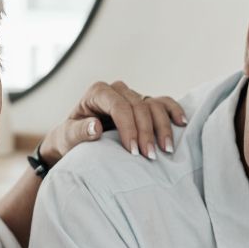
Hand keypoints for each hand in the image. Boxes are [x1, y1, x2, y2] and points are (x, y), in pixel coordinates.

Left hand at [40, 80, 187, 162]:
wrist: (74, 142)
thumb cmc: (69, 140)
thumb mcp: (67, 138)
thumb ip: (78, 132)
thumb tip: (95, 128)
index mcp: (98, 93)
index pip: (119, 106)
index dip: (128, 127)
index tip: (132, 152)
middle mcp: (117, 90)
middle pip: (139, 106)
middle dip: (146, 132)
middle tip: (150, 157)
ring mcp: (132, 96)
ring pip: (153, 105)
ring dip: (162, 127)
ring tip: (166, 150)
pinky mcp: (143, 105)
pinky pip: (163, 103)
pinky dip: (173, 111)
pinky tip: (181, 123)